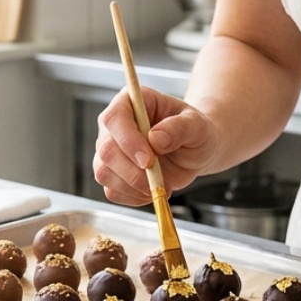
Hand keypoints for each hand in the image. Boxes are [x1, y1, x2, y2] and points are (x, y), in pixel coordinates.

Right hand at [93, 87, 219, 205]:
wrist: (196, 151)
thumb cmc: (195, 131)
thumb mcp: (197, 125)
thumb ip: (179, 128)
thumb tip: (156, 139)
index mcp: (131, 103)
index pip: (114, 119)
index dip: (127, 141)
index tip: (147, 160)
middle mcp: (115, 126)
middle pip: (106, 150)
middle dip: (131, 171)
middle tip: (157, 180)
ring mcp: (110, 151)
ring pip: (104, 173)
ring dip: (132, 187)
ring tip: (160, 185)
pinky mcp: (113, 174)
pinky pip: (111, 191)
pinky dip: (132, 197)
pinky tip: (151, 191)